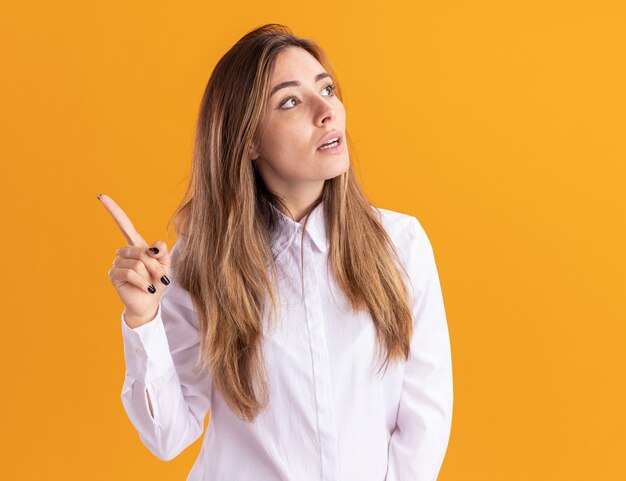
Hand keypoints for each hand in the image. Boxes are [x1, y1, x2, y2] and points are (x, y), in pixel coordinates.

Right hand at [98, 193, 171, 327]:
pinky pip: (130, 273)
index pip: (124, 224)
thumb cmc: (157, 282)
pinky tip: (145, 288)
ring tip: (150, 283)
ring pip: (137, 263)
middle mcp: (124, 252)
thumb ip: (162, 252)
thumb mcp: (166, 265)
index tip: (100, 196)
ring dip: (149, 275)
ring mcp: (117, 263)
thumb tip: (152, 248)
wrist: (150, 302)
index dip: (113, 210)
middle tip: (161, 277)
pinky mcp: (113, 275)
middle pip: (140, 251)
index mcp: (137, 245)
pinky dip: (142, 282)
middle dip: (155, 265)